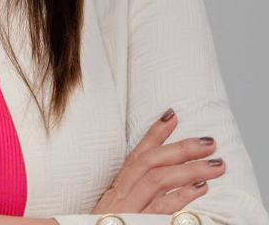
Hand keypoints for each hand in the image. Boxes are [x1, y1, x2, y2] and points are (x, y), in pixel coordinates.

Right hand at [91, 108, 225, 214]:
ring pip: (157, 180)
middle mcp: (120, 197)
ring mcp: (128, 211)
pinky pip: (159, 209)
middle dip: (180, 148)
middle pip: (149, 163)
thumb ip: (133, 192)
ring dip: (188, 168)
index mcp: (116, 190)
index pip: (136, 156)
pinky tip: (200, 189)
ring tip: (215, 164)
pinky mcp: (136, 224)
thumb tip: (157, 177)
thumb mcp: (115, 210)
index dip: (154, 134)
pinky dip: (180, 197)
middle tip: (209, 141)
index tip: (172, 115)